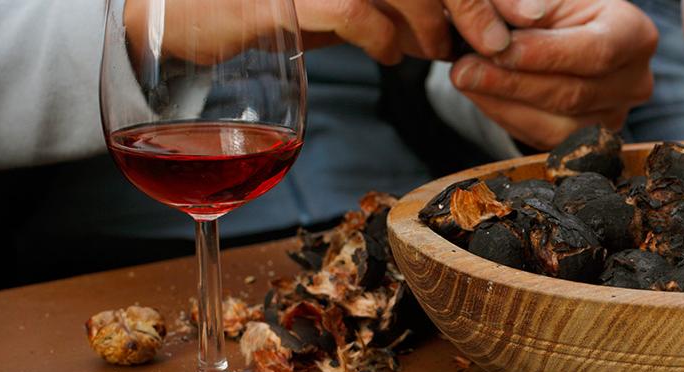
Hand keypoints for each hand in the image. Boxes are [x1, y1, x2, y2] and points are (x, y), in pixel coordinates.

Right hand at [124, 0, 517, 66]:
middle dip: (470, 5)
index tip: (509, 20)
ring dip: (433, 24)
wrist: (174, 16)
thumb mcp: (336, 1)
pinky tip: (390, 54)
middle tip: (490, 42)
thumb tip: (461, 24)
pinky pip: (356, 10)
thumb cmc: (263, 7)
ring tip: (435, 50)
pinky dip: (386, 38)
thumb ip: (391, 6)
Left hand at [447, 0, 657, 149]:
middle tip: (465, 68)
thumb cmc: (555, 8)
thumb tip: (523, 18)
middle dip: (513, 81)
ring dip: (503, 102)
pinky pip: (543, 137)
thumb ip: (531, 4)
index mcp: (635, 35)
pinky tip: (480, 94)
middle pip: (573, 92)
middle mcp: (635, 81)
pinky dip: (506, 115)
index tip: (500, 49)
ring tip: (465, 78)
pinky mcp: (587, 140)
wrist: (563, 33)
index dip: (546, 54)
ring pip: (556, 122)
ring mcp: (614, 116)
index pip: (596, 51)